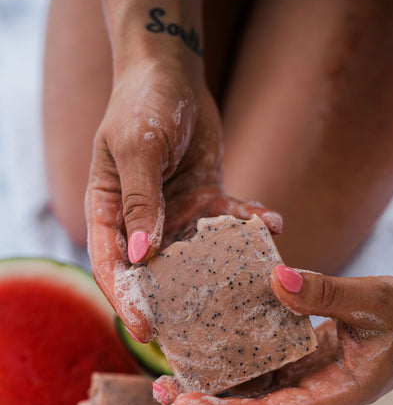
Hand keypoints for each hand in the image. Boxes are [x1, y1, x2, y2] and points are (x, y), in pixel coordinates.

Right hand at [85, 58, 281, 340]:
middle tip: (206, 328)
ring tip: (255, 277)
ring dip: (225, 267)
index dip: (126, 302)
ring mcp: (175, 214)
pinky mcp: (205, 202)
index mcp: (110, 213)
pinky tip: (271, 222)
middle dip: (179, 302)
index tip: (146, 331)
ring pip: (198, 255)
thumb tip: (139, 255)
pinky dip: (248, 225)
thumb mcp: (138, 148)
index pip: (112, 267)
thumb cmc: (143, 103)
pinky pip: (228, 223)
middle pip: (156, 274)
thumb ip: (140, 201)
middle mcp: (141, 221)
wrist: (172, 73)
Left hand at [153, 267, 392, 404]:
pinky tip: (207, 347)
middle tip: (161, 390)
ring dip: (213, 386)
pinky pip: (263, 369)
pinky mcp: (303, 364)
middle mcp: (315, 395)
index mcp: (334, 395)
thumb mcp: (374, 300)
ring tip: (171, 373)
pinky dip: (233, 362)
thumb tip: (277, 279)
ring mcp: (307, 382)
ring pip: (253, 392)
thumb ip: (327, 293)